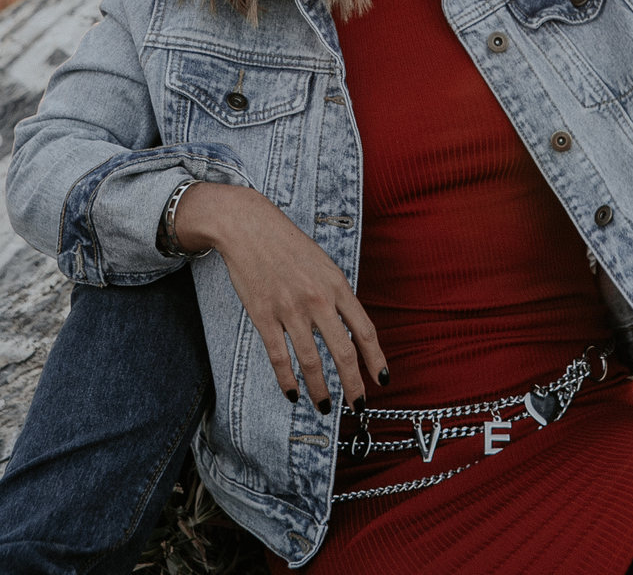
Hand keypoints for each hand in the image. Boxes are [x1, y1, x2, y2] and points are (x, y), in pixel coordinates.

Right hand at [172, 183, 386, 411]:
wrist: (249, 226)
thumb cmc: (288, 244)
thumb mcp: (323, 263)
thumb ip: (337, 295)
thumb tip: (350, 330)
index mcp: (337, 284)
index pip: (364, 330)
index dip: (376, 359)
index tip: (382, 379)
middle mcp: (317, 299)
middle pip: (343, 352)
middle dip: (353, 385)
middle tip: (357, 405)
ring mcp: (290, 308)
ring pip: (311, 361)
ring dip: (320, 389)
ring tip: (324, 406)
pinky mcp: (263, 315)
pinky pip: (279, 356)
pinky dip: (287, 379)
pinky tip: (292, 392)